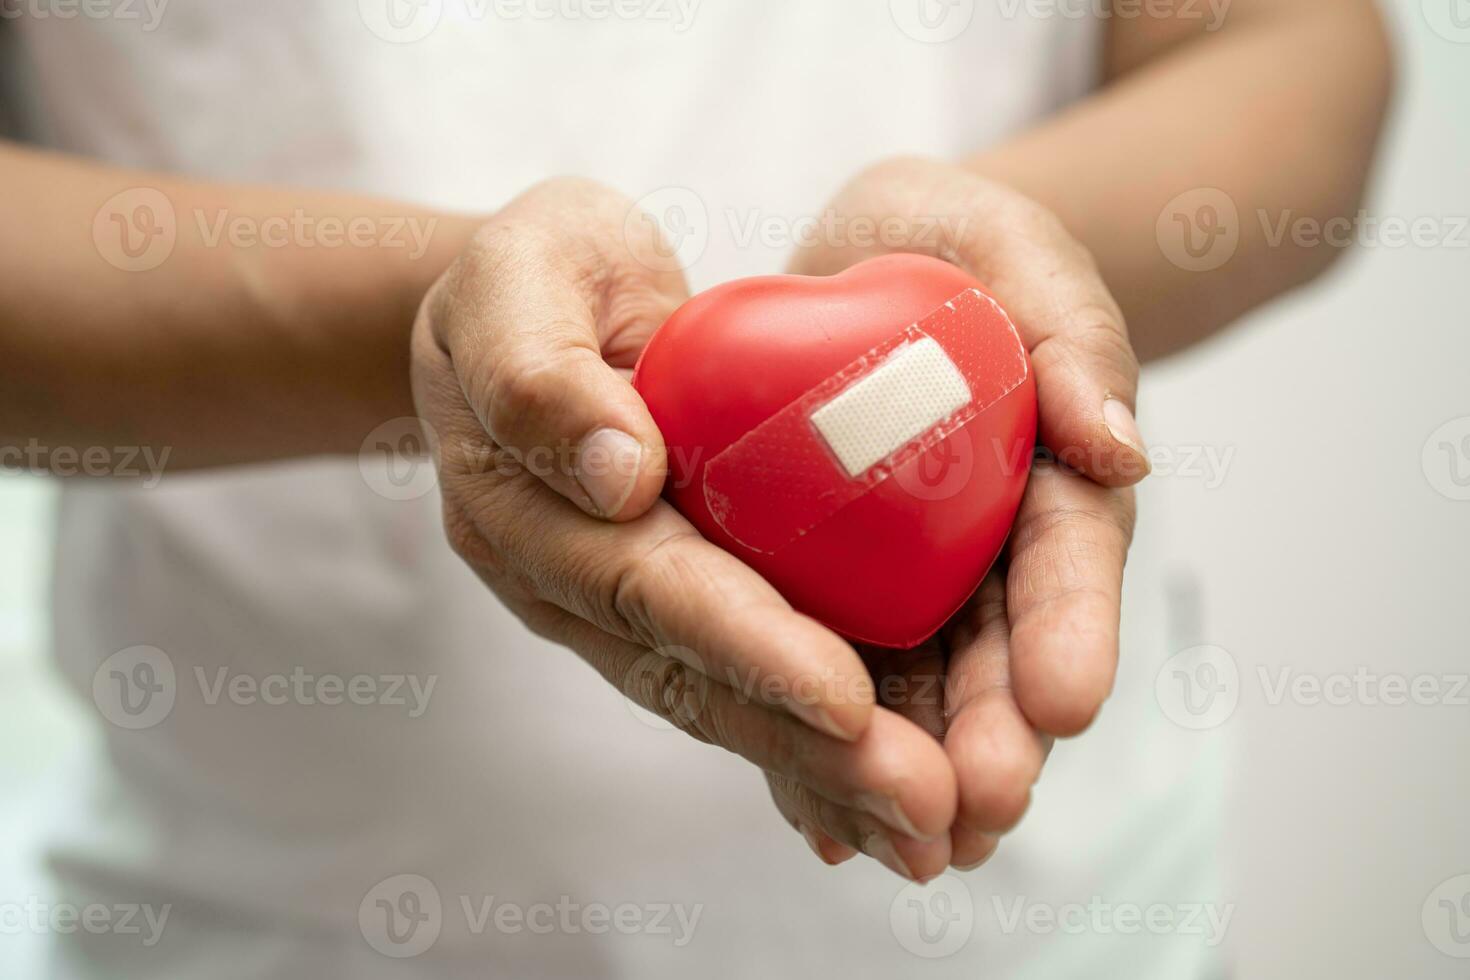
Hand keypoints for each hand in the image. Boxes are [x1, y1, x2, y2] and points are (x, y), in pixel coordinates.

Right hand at [410, 178, 957, 874]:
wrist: (532, 310)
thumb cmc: (531, 272)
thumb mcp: (519, 271)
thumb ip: (539, 369)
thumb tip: (622, 475)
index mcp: (522, 505)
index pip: (642, 584)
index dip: (743, 643)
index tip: (844, 697)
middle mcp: (566, 581)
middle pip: (691, 676)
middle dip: (807, 746)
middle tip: (924, 805)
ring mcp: (613, 606)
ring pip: (718, 700)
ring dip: (822, 771)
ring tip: (930, 829)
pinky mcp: (666, 607)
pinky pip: (734, 681)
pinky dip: (808, 745)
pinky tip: (886, 799)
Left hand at [773, 158, 1143, 871]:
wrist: (874, 265)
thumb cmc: (958, 247)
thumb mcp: (1012, 249)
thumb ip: (1069, 328)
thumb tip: (1119, 444)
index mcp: (1052, 476)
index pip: (1069, 559)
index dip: (1072, 630)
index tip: (1065, 701)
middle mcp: (990, 550)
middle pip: (1000, 653)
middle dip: (992, 733)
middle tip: (977, 809)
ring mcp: (914, 581)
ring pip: (919, 687)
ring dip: (910, 768)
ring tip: (897, 841)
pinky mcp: (836, 591)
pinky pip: (834, 668)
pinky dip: (822, 741)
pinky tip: (814, 815)